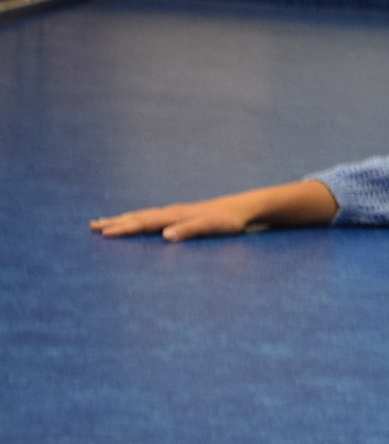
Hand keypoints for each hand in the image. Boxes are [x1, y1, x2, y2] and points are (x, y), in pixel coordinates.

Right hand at [91, 195, 259, 241]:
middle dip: (115, 222)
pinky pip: (150, 217)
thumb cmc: (227, 220)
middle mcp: (171, 212)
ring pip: (142, 215)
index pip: (144, 223)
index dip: (124, 228)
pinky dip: (136, 219)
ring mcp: (174, 212)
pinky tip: (133, 222)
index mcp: (174, 216)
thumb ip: (189, 230)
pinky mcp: (179, 215)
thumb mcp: (210, 226)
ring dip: (122, 219)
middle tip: (91, 227)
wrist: (241, 208)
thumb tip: (165, 235)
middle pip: (137, 217)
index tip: (104, 233)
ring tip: (102, 223)